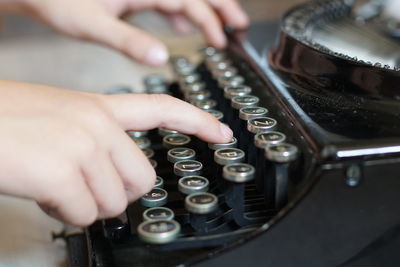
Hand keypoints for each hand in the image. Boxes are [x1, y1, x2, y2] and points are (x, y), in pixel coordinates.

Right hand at [0, 80, 232, 225]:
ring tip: (55, 184)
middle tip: (85, 186)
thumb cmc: (4, 122)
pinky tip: (44, 193)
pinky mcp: (64, 171)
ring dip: (85, 203)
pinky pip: (86, 214)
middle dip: (116, 192)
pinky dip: (65, 213)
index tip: (221, 132)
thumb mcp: (59, 117)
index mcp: (98, 107)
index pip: (161, 108)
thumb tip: (117, 173)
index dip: (197, 121)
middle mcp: (97, 123)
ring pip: (114, 201)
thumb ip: (96, 140)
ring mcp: (83, 146)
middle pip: (142, 178)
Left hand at [14, 0, 247, 64]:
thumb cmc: (58, 1)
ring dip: (203, 11)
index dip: (211, 19)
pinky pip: (165, 3)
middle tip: (239, 24)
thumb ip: (129, 41)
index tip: (223, 40)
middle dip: (220, 6)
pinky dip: (179, 16)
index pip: (189, 1)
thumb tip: (162, 58)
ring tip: (220, 28)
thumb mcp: (94, 25)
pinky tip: (182, 30)